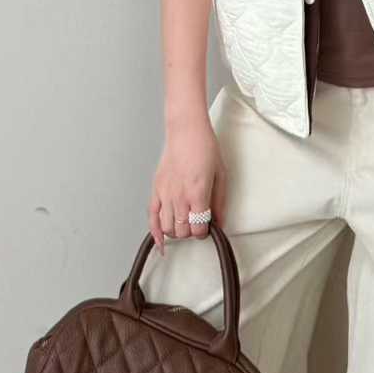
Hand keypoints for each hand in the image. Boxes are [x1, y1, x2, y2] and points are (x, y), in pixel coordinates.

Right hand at [149, 116, 227, 255]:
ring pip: (168, 228)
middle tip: (197, 223)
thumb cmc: (205, 148)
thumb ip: (220, 202)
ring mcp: (165, 194)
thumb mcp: (221, 175)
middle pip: (183, 232)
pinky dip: (155, 233)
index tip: (208, 227)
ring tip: (185, 224)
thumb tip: (220, 223)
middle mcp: (180, 197)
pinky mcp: (156, 189)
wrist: (186, 131)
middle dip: (192, 232)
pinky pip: (152, 217)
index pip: (199, 229)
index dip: (205, 232)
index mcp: (198, 193)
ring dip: (177, 231)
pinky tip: (161, 241)